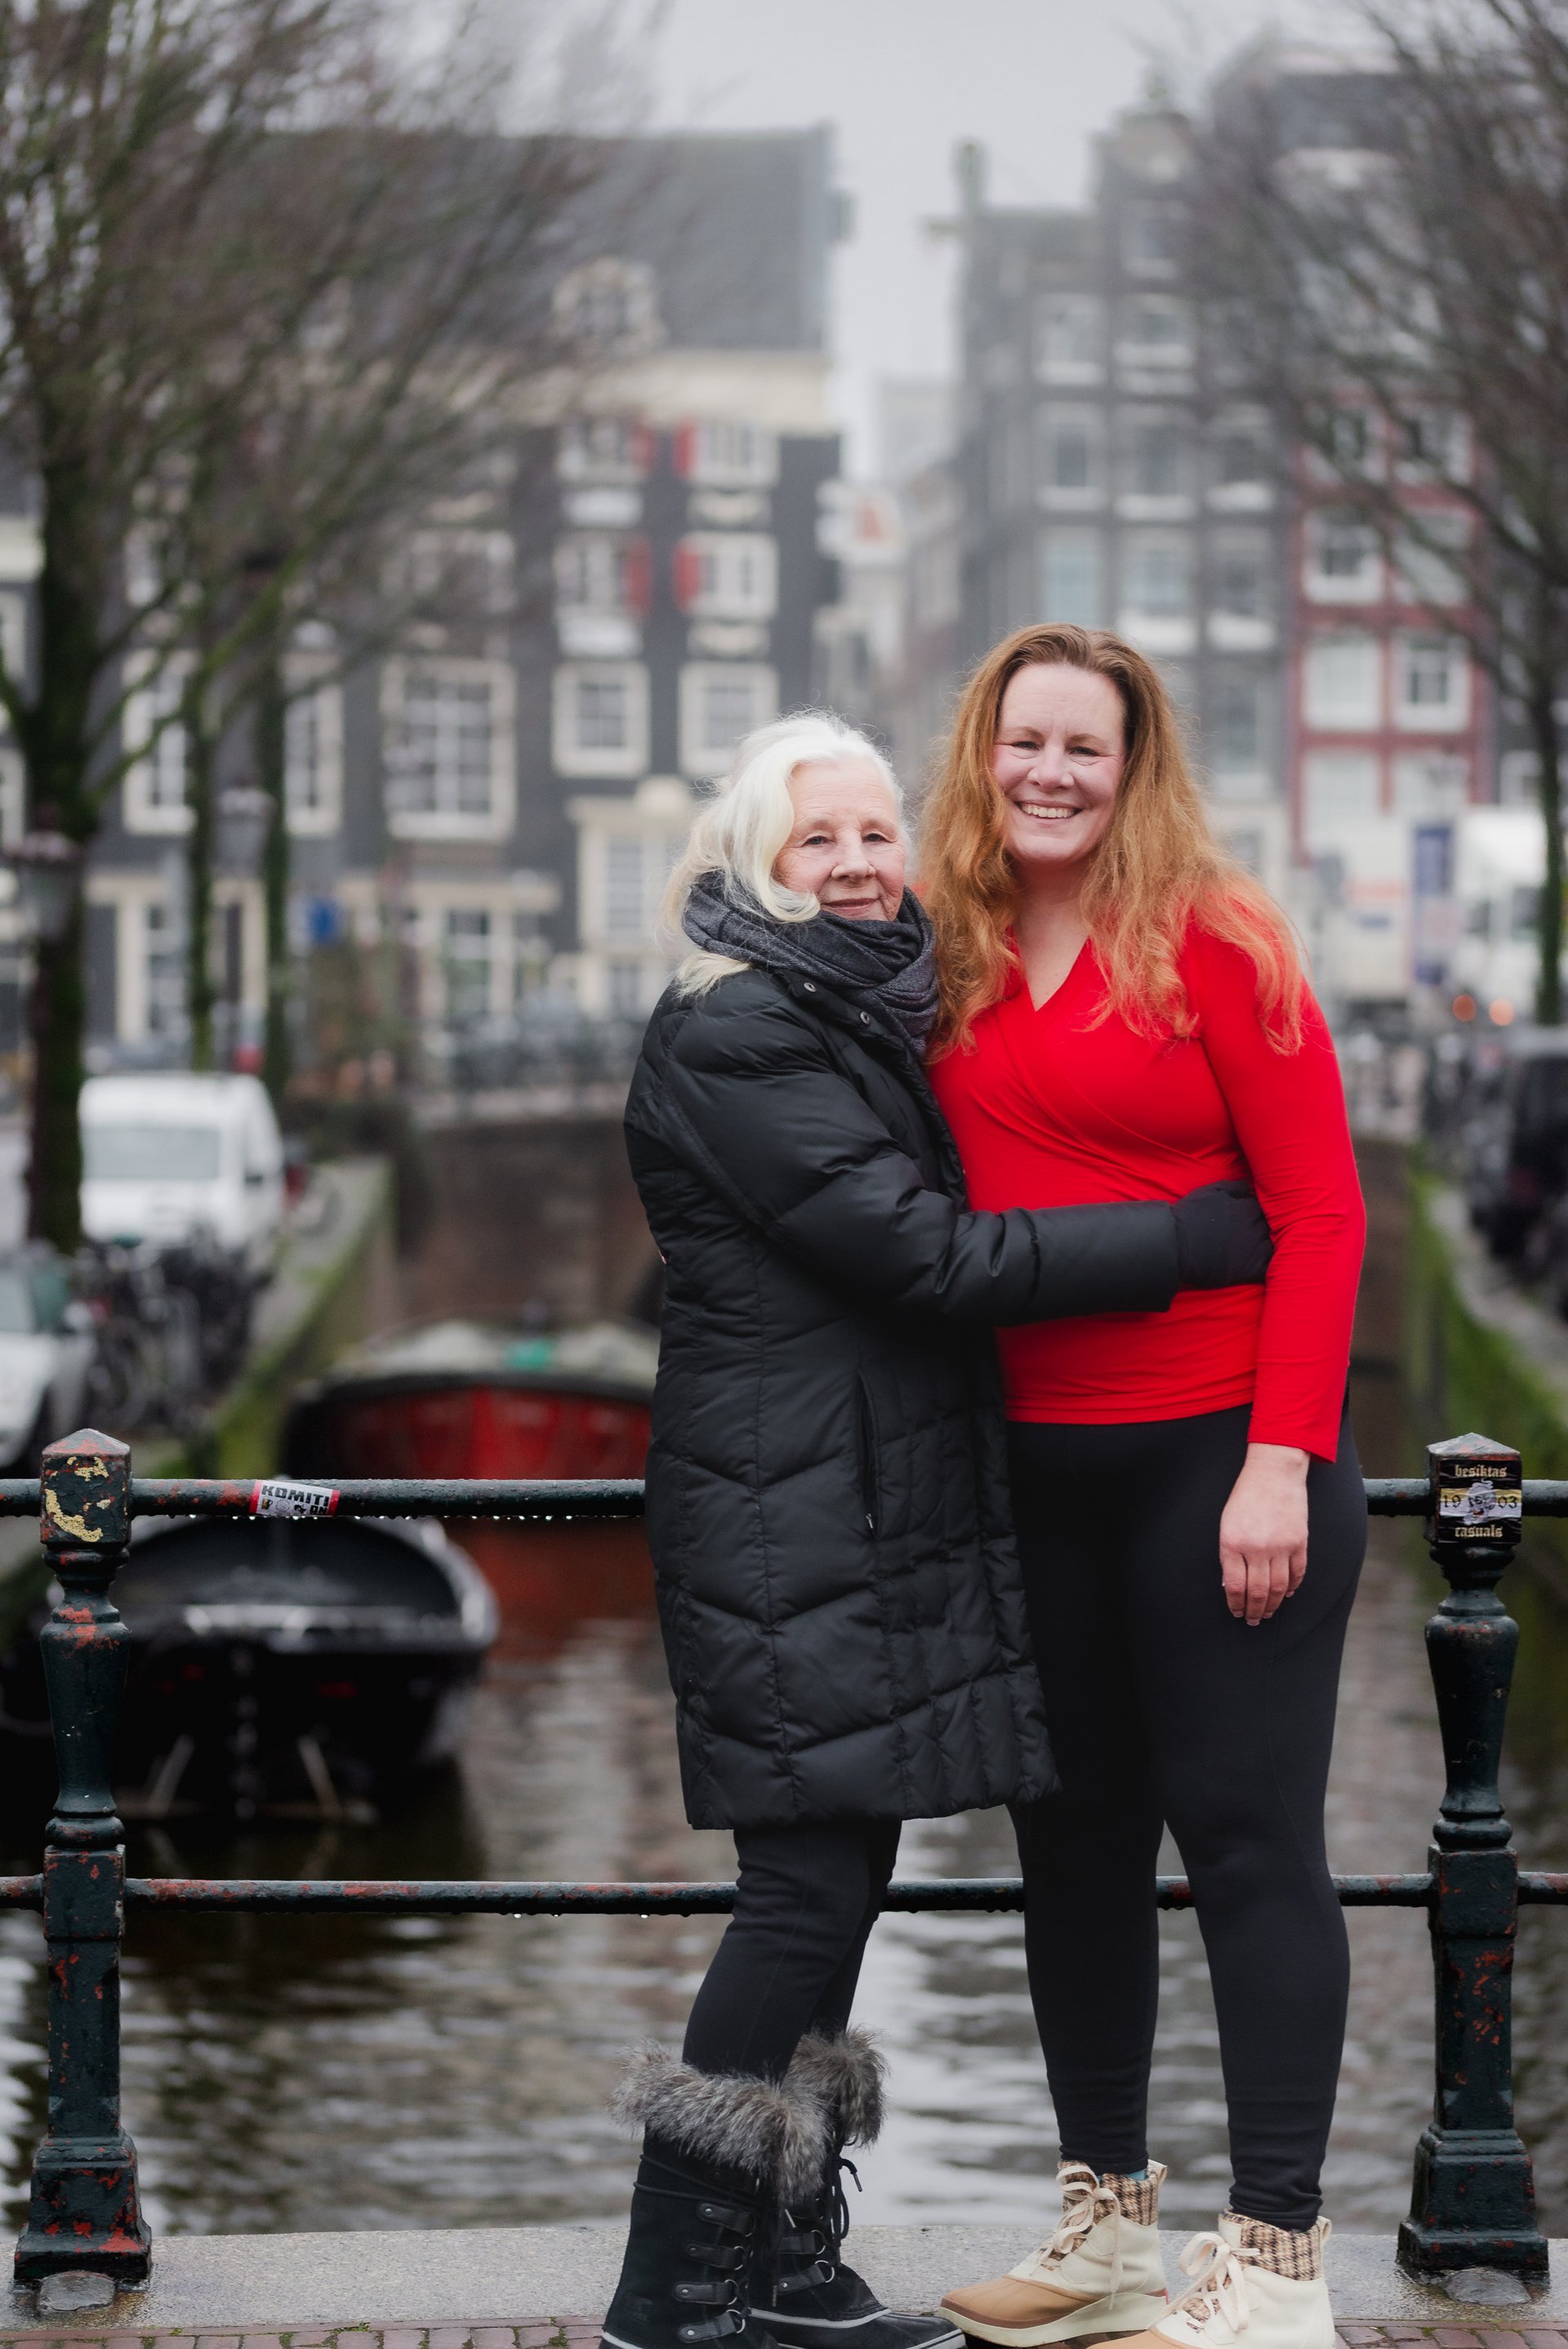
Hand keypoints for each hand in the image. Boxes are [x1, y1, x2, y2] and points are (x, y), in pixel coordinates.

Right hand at [1172, 1180, 1273, 1288]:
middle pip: (1266, 1225)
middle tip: (1240, 1236)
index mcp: (1247, 1207)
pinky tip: (1249, 1265)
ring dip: (1260, 1245)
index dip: (1250, 1214)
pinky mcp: (1252, 1268)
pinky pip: (1269, 1265)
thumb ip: (1233, 1187)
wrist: (1175, 1247)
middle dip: (1256, 1228)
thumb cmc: (1189, 1218)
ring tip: (1243, 1251)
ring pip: (1269, 1244)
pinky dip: (1263, 1264)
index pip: (1260, 1208)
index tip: (1240, 1220)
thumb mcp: (1209, 1192)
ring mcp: (1255, 1247)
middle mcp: (1255, 1225)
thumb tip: (1250, 1187)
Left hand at [1219, 1443, 1308, 1624]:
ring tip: (1268, 1612)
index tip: (1237, 1613)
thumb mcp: (1227, 1524)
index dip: (1236, 1604)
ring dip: (1272, 1604)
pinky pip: (1297, 1573)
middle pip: (1257, 1591)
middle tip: (1253, 1620)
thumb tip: (1233, 1584)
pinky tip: (1285, 1594)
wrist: (1273, 1473)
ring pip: (1278, 1587)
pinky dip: (1292, 1587)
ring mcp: (1281, 1546)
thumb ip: (1229, 1554)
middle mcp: (1257, 1548)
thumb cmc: (1246, 1496)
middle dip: (1254, 1610)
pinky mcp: (1299, 1542)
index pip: (1235, 1586)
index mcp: (1233, 1543)